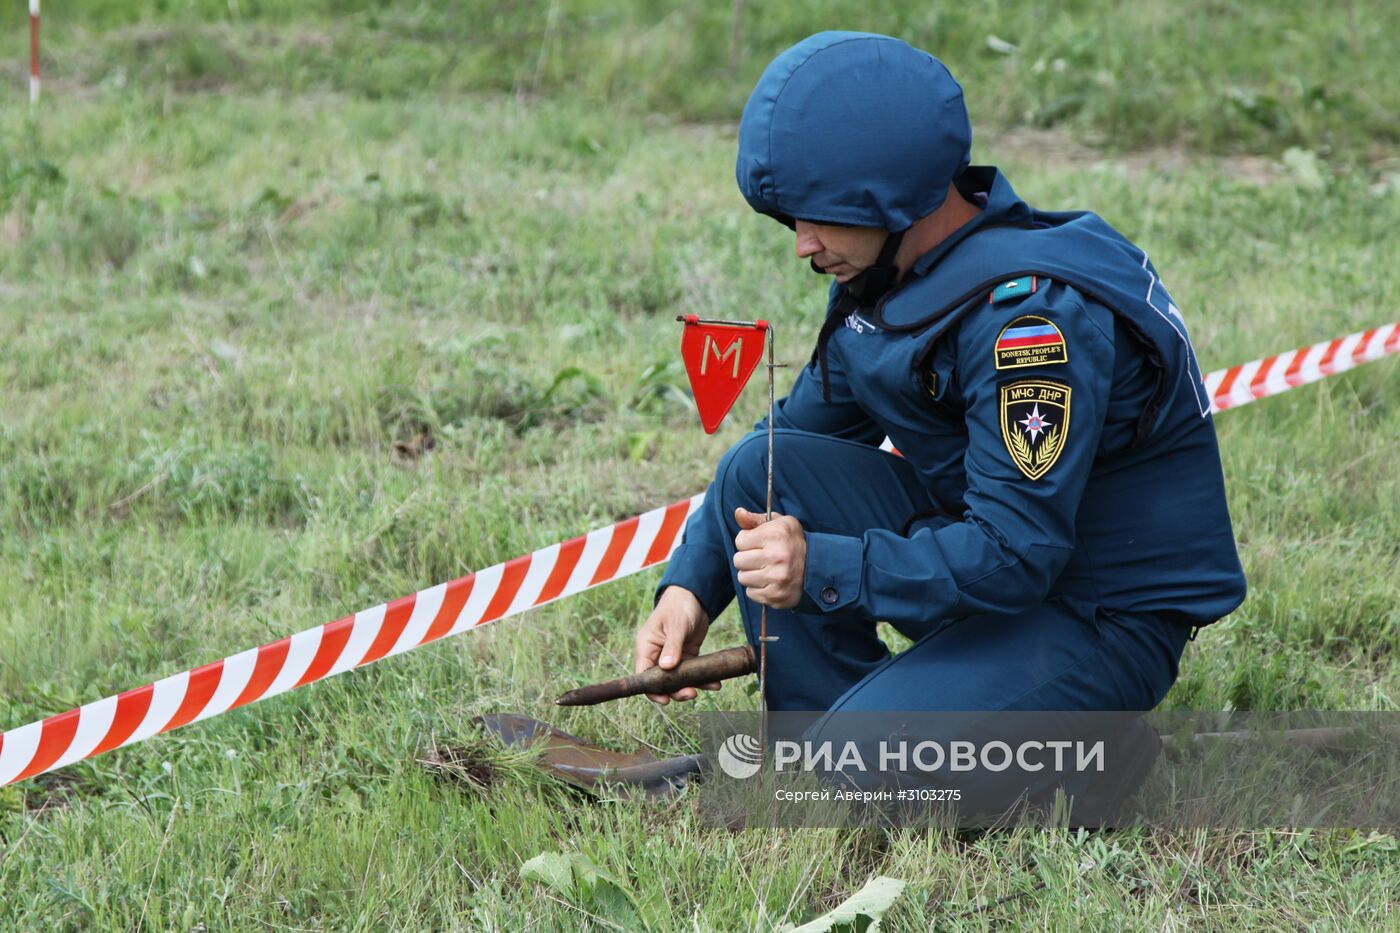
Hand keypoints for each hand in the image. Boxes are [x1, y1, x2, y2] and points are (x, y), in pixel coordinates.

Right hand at [634, 586, 717, 704]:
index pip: (644, 675)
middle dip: (676, 690)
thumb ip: (672, 646)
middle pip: (662, 682)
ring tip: (709, 687)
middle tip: (691, 693)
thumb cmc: (678, 606)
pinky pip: (692, 673)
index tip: (665, 700)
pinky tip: (715, 683)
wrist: (694, 596)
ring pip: (678, 680)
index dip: (652, 690)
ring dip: (692, 686)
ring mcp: (672, 658)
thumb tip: (666, 667)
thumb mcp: (676, 625)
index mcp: (647, 647)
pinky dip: (703, 678)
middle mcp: (657, 655)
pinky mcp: (686, 657)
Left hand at [733, 507, 805, 609]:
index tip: (760, 543)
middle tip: (762, 558)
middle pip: (738, 560)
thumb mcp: (779, 524)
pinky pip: (751, 593)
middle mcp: (776, 556)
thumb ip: (756, 519)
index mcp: (775, 535)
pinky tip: (770, 582)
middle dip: (747, 558)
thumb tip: (738, 513)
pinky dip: (757, 589)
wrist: (816, 568)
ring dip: (751, 574)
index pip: (740, 540)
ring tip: (766, 570)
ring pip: (743, 578)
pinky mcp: (776, 595)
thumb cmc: (792, 542)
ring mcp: (777, 578)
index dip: (748, 541)